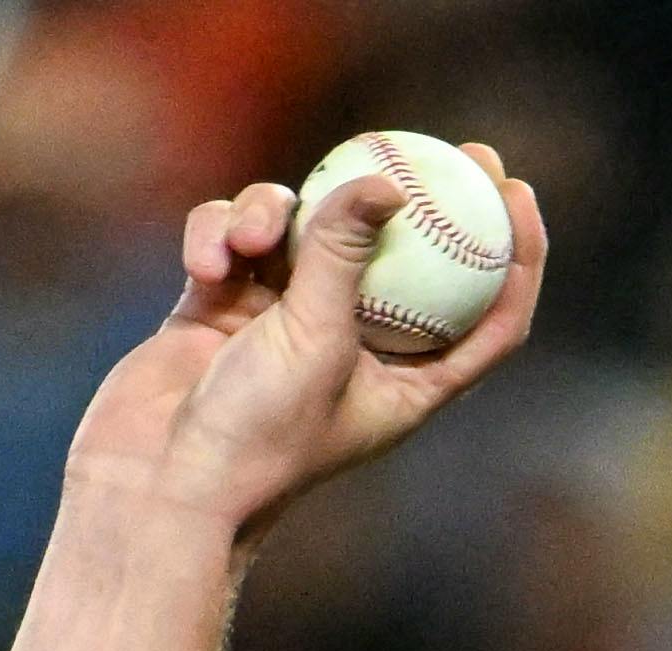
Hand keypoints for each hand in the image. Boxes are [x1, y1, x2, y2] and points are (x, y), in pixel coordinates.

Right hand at [75, 148, 546, 535]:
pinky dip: (219, 235)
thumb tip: (380, 181)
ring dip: (268, 214)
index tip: (513, 189)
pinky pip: (232, 239)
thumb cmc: (255, 436)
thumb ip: (342, 253)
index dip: (511, 251)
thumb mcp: (314, 338)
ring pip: (298, 228)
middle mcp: (353, 347)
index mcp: (406, 379)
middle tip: (418, 144)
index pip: (486, 313)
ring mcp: (284, 322)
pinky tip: (204, 264)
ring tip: (248, 241)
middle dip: (405, 193)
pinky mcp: (223, 307)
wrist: (157, 485)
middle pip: (397, 254)